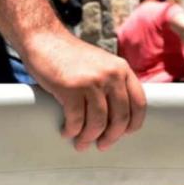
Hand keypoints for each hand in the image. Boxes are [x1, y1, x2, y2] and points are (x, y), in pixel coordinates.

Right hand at [21, 31, 146, 150]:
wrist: (44, 39)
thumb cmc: (71, 57)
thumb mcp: (102, 64)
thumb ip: (113, 82)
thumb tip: (119, 117)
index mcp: (122, 69)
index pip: (139, 103)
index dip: (133, 124)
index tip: (124, 134)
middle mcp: (111, 74)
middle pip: (120, 117)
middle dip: (111, 136)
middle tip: (102, 145)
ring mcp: (91, 81)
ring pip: (98, 122)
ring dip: (89, 137)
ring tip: (81, 143)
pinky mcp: (70, 88)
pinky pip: (76, 120)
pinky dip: (72, 130)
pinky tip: (67, 132)